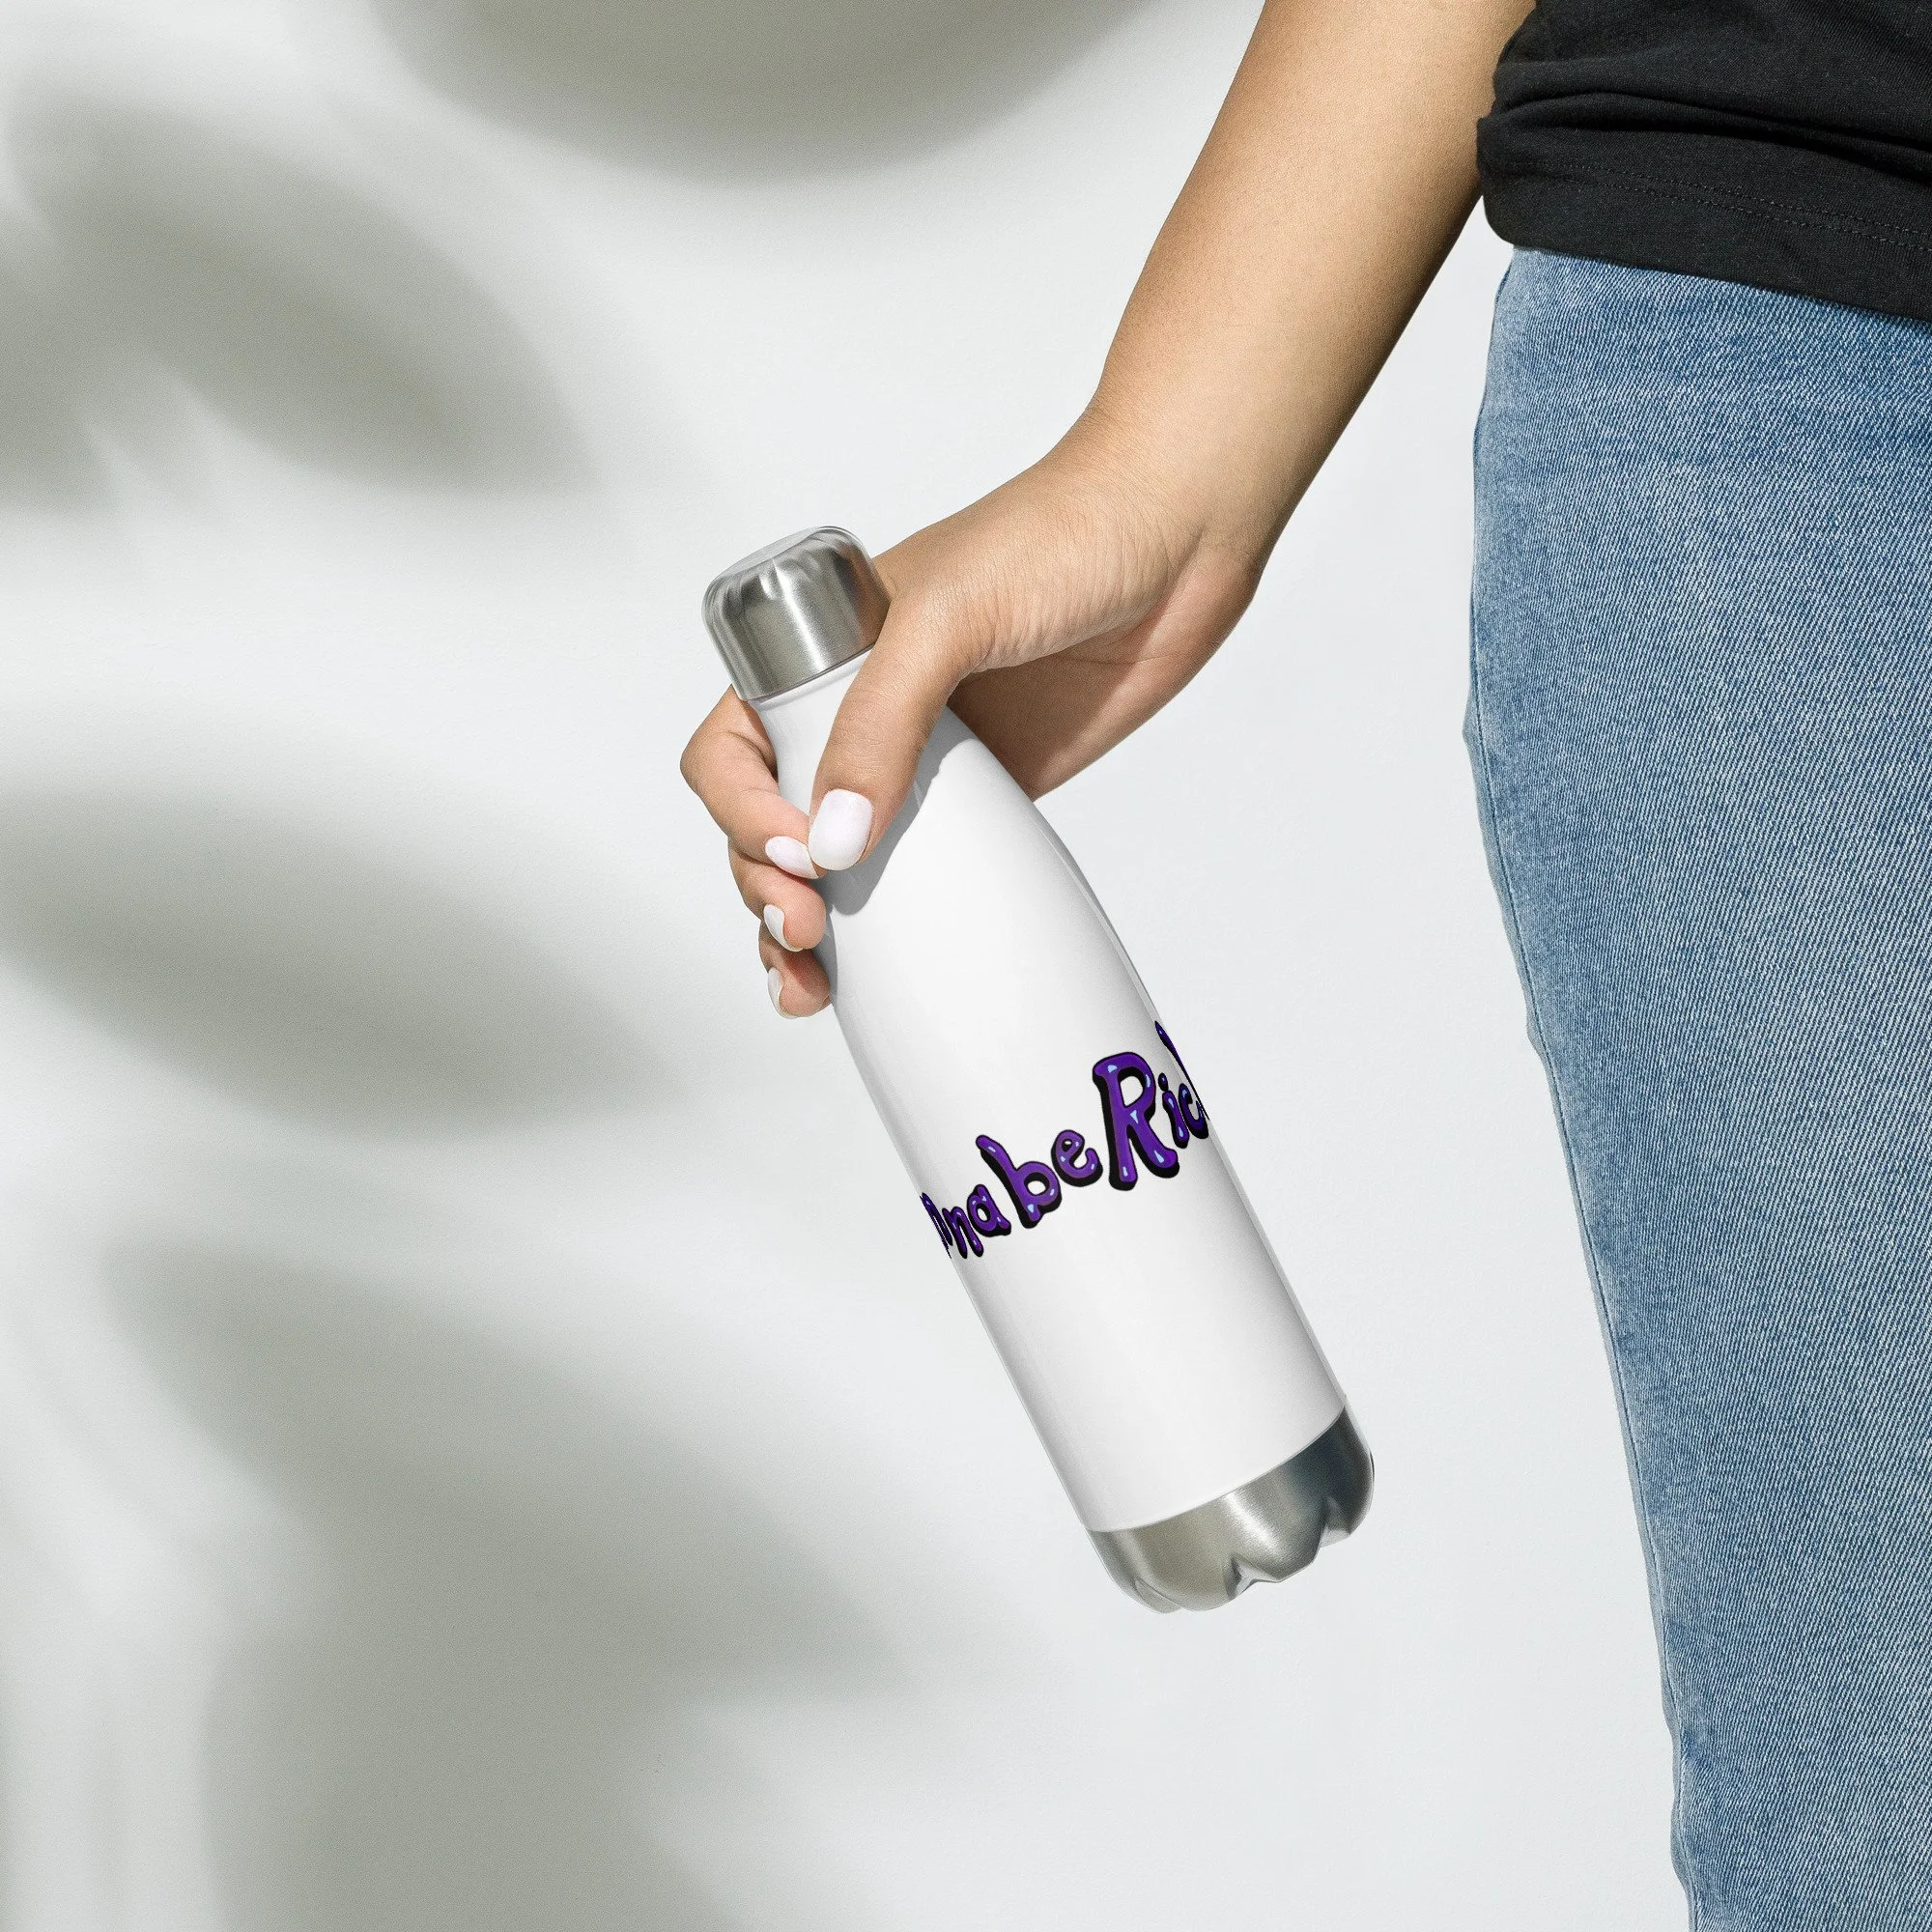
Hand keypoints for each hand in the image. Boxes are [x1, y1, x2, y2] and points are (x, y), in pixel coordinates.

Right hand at [680, 422, 1271, 1017]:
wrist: (1180, 537)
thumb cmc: (1061, 533)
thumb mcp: (950, 616)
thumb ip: (883, 723)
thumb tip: (833, 842)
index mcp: (820, 656)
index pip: (734, 749)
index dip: (743, 812)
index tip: (798, 852)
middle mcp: (858, 713)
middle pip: (769, 823)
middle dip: (765, 888)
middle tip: (806, 931)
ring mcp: (920, 762)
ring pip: (832, 863)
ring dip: (804, 928)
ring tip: (806, 984)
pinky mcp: (985, 800)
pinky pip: (917, 873)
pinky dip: (885, 928)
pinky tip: (870, 972)